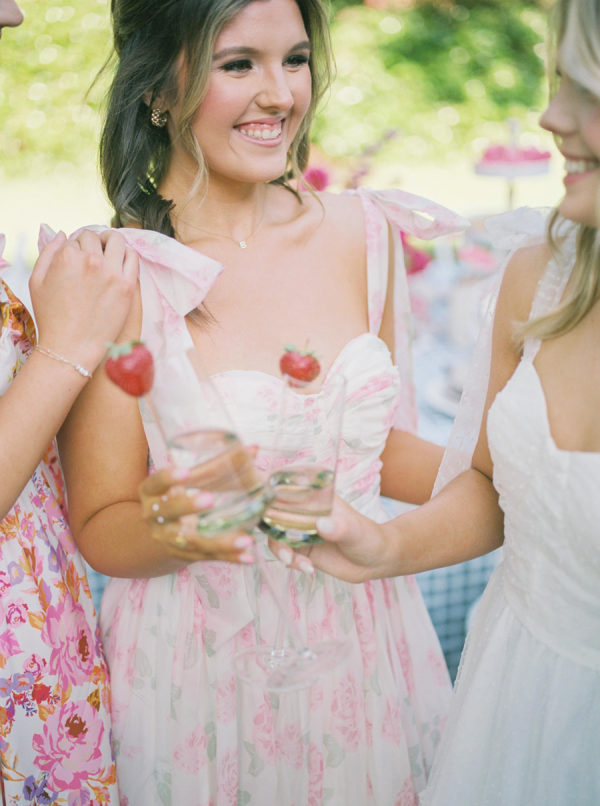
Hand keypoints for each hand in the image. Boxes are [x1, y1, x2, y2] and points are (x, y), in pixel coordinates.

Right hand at [30, 229, 138, 372]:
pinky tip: (121, 261)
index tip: (77, 255)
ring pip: (117, 240)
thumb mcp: (37, 281)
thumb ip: (48, 252)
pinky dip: (127, 254)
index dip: (74, 246)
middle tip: (92, 251)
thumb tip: (64, 235)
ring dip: (111, 241)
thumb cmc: (51, 318)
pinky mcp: (128, 286)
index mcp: (67, 257)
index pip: (74, 238)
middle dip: (91, 242)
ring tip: (109, 249)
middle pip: (94, 237)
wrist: (71, 348)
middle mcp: (91, 261)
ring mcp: (112, 273)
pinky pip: (133, 258)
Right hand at [139, 467, 255, 563]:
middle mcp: (155, 517)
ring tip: (245, 539)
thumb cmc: (177, 495)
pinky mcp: (184, 555)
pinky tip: (248, 556)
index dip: (168, 478)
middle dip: (188, 506)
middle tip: (209, 499)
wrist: (159, 532)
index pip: (156, 483)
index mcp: (151, 492)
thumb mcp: (185, 480)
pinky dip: (230, 557)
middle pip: (168, 512)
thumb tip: (253, 449)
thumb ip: (217, 465)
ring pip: (192, 541)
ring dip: (220, 542)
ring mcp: (168, 539)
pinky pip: (208, 557)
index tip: (185, 472)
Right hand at [269, 496, 389, 582]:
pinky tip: (308, 569)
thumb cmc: (369, 537)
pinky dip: (289, 561)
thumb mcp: (356, 531)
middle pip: (272, 510)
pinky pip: (284, 552)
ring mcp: (300, 529)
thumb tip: (322, 525)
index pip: (284, 486)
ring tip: (292, 561)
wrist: (376, 561)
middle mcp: (303, 510)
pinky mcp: (301, 549)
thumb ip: (340, 527)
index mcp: (314, 495)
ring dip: (279, 548)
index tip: (255, 500)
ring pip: (275, 534)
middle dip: (267, 526)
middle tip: (276, 543)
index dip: (265, 489)